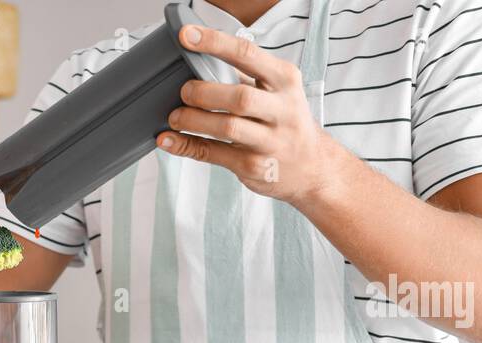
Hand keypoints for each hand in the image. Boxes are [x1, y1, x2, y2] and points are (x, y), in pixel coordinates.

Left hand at [157, 25, 343, 205]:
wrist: (312, 166)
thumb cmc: (285, 120)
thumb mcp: (279, 90)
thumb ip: (248, 75)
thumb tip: (201, 58)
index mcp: (285, 80)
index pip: (247, 54)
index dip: (214, 43)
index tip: (187, 36)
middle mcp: (282, 109)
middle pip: (239, 97)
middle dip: (204, 93)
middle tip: (184, 91)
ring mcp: (270, 141)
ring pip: (227, 128)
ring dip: (193, 121)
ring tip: (175, 117)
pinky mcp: (255, 166)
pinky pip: (214, 154)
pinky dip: (187, 146)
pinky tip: (169, 140)